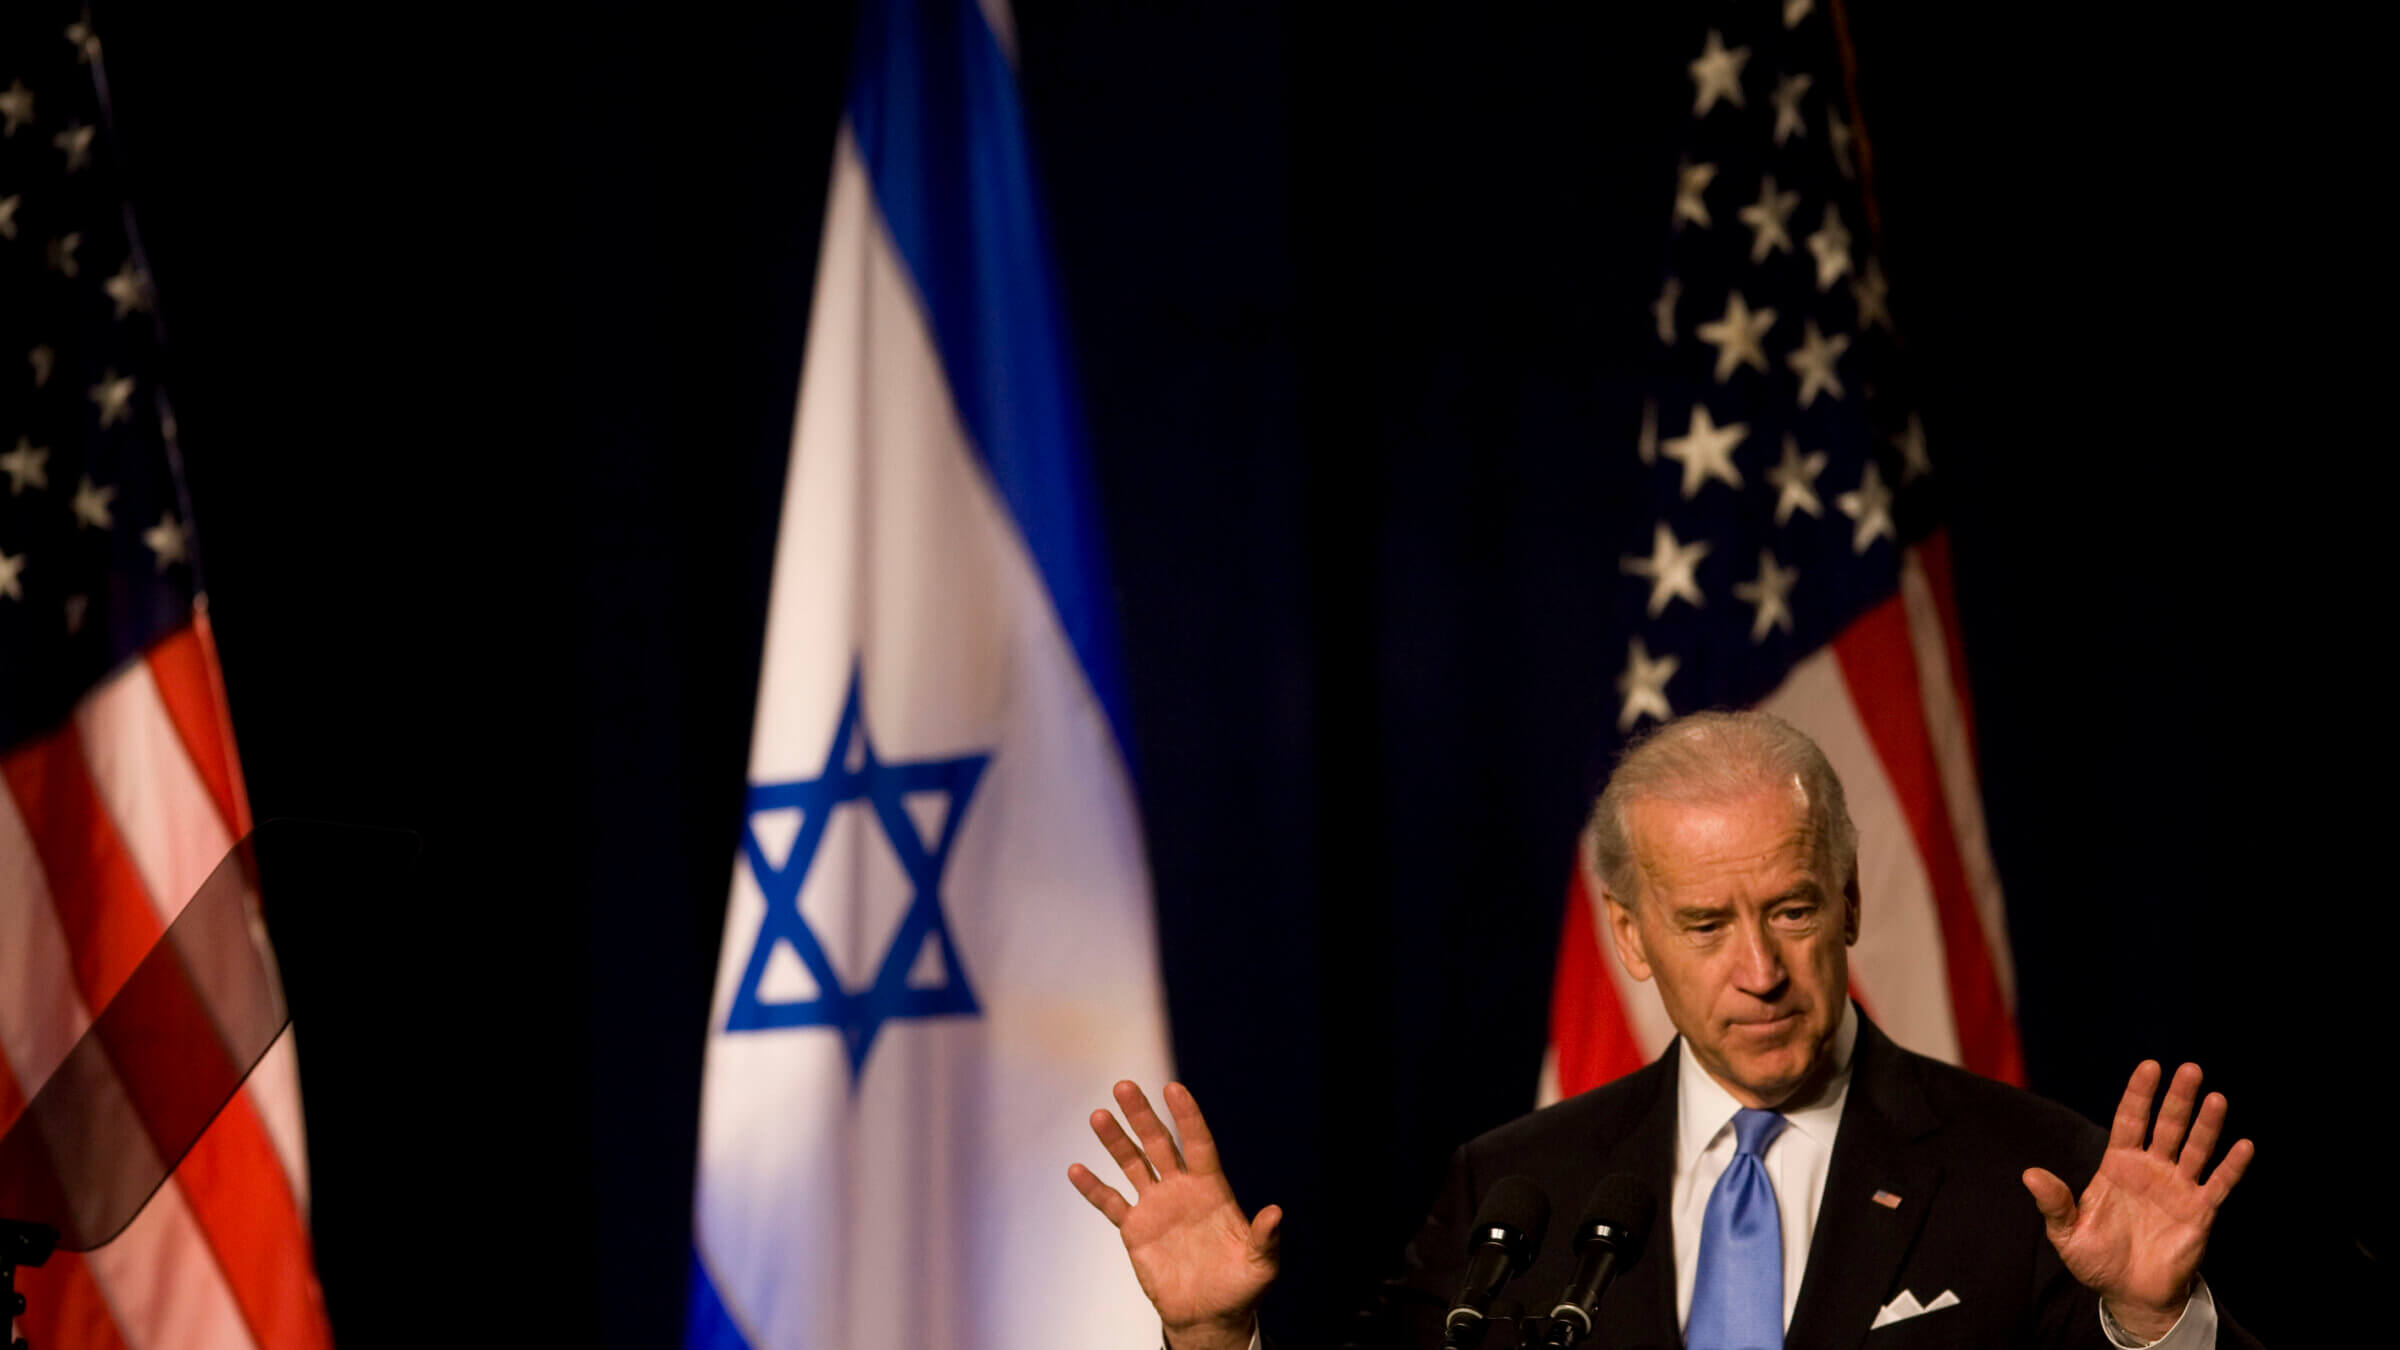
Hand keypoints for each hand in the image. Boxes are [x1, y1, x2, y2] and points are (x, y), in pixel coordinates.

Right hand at [1069, 1081, 1281, 1349]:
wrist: (1208, 1314)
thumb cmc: (1240, 1287)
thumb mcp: (1261, 1264)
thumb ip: (1265, 1238)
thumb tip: (1276, 1212)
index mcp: (1212, 1189)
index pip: (1198, 1144)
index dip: (1187, 1117)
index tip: (1173, 1089)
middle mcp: (1181, 1189)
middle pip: (1159, 1144)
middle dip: (1143, 1116)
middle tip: (1125, 1086)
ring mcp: (1155, 1206)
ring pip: (1132, 1165)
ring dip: (1115, 1141)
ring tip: (1099, 1116)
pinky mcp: (1134, 1229)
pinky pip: (1110, 1203)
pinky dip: (1093, 1188)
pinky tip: (1076, 1169)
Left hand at [2022, 1061, 2253, 1341]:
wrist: (2130, 1295)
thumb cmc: (2096, 1260)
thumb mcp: (2067, 1233)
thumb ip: (2054, 1203)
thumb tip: (2030, 1175)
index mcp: (2118, 1166)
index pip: (2129, 1120)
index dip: (2139, 1094)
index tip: (2149, 1067)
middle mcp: (2150, 1170)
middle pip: (2166, 1126)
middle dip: (2177, 1099)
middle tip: (2189, 1069)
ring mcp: (2177, 1188)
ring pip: (2194, 1149)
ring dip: (2206, 1125)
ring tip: (2215, 1098)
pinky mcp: (2199, 1212)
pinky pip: (2218, 1185)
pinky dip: (2231, 1166)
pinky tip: (2243, 1145)